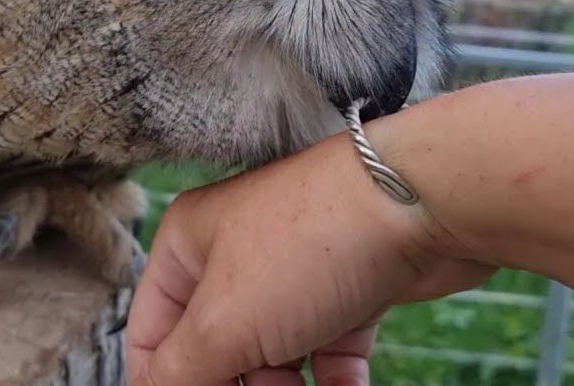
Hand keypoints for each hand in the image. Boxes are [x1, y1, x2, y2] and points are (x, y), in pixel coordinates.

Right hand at [126, 128, 495, 384]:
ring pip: (274, 355)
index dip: (163, 381)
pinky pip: (329, 351)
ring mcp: (297, 270)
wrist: (422, 205)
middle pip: (216, 349)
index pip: (151, 332)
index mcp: (189, 244)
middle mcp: (238, 253)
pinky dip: (333, 381)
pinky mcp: (350, 287)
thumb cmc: (314, 242)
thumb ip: (179, 372)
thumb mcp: (223, 322)